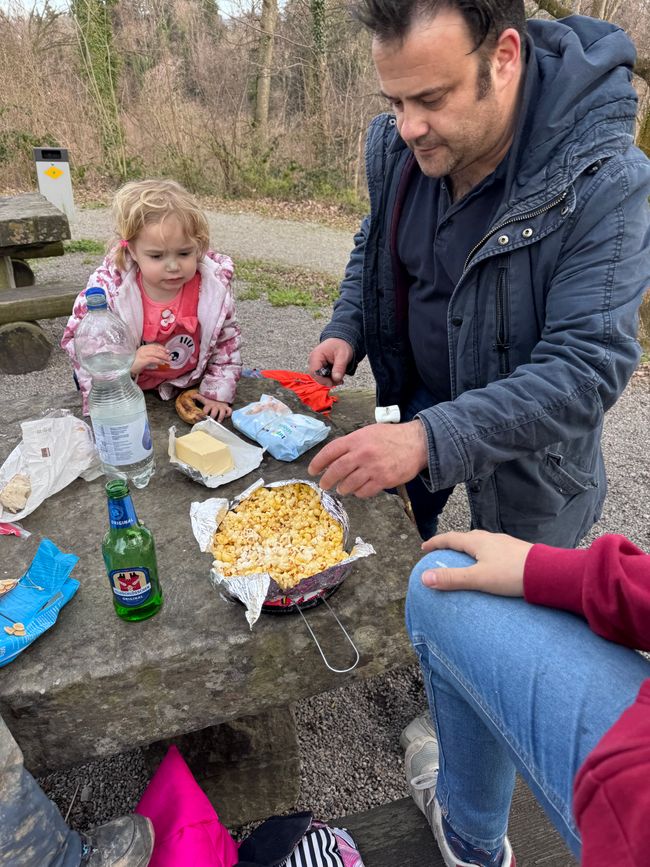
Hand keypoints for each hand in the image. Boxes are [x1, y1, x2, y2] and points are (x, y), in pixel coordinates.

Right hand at [131, 344, 169, 375]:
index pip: (155, 346)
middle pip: (156, 349)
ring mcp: (142, 354)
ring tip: (167, 360)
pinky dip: (159, 361)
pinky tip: (162, 363)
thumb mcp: (143, 358)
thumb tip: (160, 359)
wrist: (126, 368)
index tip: (167, 351)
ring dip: (163, 357)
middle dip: (164, 353)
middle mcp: (143, 349)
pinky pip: (153, 359)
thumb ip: (151, 357)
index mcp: (143, 348)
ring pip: (156, 353)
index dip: (162, 348)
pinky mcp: (143, 359)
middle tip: (169, 357)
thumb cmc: (134, 364)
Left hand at [193, 395, 231, 421]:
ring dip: (220, 417)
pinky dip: (228, 414)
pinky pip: (229, 411)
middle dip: (213, 416)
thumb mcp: (205, 400)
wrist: (221, 398)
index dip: (204, 413)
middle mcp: (216, 406)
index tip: (203, 416)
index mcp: (209, 405)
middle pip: (214, 411)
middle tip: (211, 420)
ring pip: (222, 412)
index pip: (206, 408)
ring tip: (218, 421)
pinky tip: (226, 416)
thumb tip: (192, 396)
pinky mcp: (227, 408)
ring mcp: (222, 408)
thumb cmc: (211, 402)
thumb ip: (199, 398)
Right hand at [308, 338, 353, 385]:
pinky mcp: (319, 367)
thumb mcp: (343, 355)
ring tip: (340, 379)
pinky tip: (337, 377)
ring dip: (329, 380)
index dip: (322, 380)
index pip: (314, 371)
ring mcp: (315, 364)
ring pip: (319, 378)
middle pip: (316, 376)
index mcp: (316, 355)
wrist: (341, 341)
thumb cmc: (341, 346)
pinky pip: (322, 376)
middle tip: (339, 381)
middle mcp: (313, 360)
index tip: (332, 383)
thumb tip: (336, 379)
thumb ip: (339, 367)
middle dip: (327, 381)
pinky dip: (330, 378)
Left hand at [308, 420, 427, 496]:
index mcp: (356, 439)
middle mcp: (362, 454)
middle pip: (336, 471)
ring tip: (343, 488)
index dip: (318, 462)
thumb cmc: (392, 437)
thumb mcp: (368, 432)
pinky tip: (359, 490)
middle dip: (327, 480)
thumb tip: (334, 456)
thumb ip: (352, 443)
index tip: (312, 470)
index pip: (330, 452)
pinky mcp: (383, 480)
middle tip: (324, 485)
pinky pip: (364, 492)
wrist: (417, 443)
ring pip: (348, 484)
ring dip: (343, 488)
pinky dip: (359, 493)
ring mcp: (372, 468)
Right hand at [420, 530, 533, 595]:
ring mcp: (504, 543)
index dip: (435, 542)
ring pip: (481, 543)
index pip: (450, 538)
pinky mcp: (515, 551)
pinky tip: (489, 564)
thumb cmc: (511, 574)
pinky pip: (493, 549)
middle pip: (465, 538)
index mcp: (477, 541)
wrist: (546, 572)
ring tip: (465, 559)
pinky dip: (483, 554)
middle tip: (442, 553)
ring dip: (468, 549)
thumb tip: (424, 578)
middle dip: (451, 544)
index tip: (424, 548)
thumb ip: (451, 579)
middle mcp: (490, 538)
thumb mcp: (478, 578)